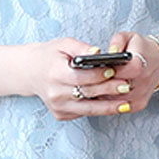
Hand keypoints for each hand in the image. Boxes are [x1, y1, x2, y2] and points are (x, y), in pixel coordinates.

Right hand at [22, 36, 156, 120]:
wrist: (31, 72)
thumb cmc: (51, 56)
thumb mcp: (64, 44)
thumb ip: (82, 48)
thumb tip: (99, 52)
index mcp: (54, 73)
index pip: (80, 77)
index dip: (98, 74)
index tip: (114, 71)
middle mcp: (55, 93)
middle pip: (87, 93)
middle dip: (109, 90)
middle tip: (127, 86)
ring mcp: (57, 106)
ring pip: (88, 109)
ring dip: (109, 106)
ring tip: (126, 103)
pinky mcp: (61, 114)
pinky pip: (84, 113)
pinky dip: (99, 109)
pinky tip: (113, 106)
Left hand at [98, 30, 158, 112]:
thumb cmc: (141, 49)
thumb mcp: (130, 37)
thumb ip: (118, 41)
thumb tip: (109, 52)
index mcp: (141, 64)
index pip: (121, 72)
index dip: (106, 71)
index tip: (94, 68)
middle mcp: (143, 82)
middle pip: (114, 88)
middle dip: (98, 84)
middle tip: (85, 80)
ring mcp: (141, 95)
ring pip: (113, 101)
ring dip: (100, 94)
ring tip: (90, 86)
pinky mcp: (139, 104)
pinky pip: (118, 107)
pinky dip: (108, 101)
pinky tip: (101, 93)